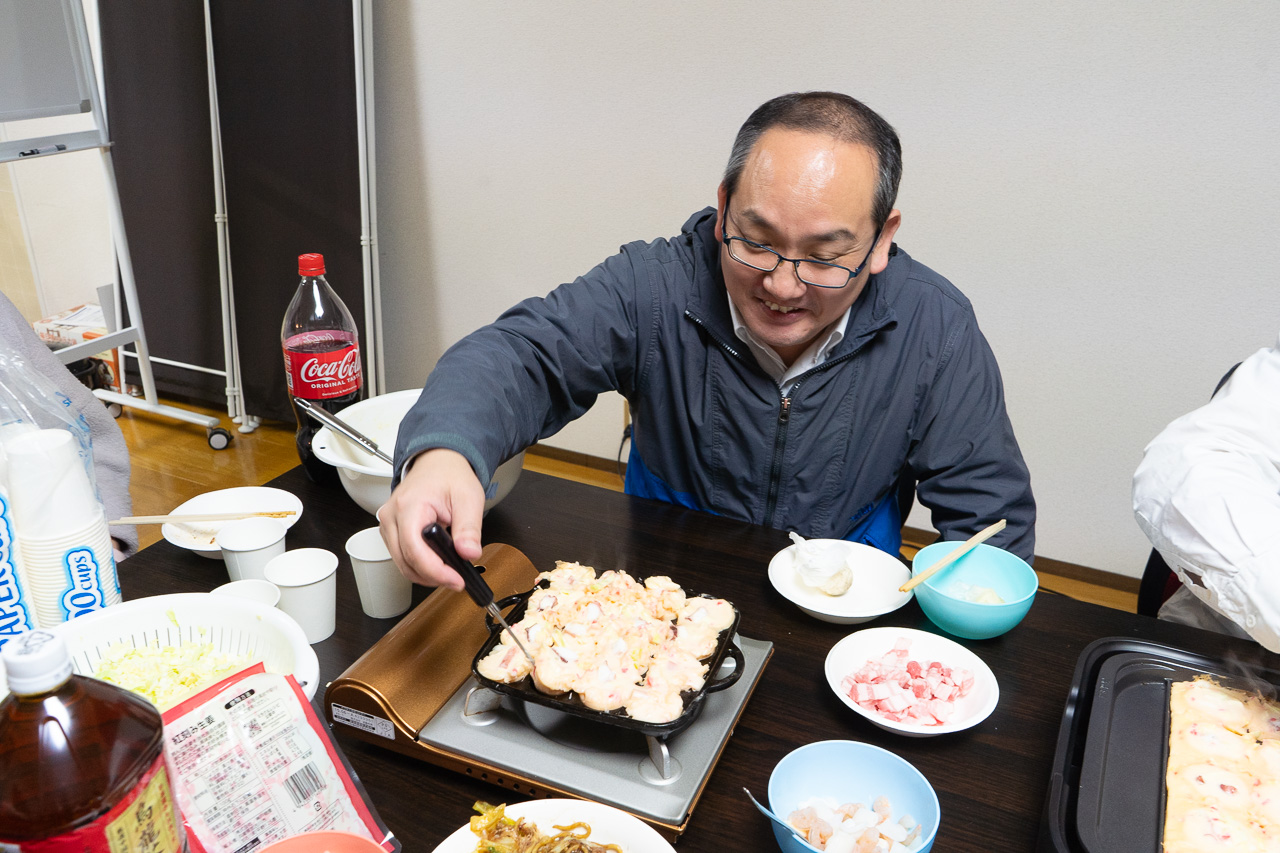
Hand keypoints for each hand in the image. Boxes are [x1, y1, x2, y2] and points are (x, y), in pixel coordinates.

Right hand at [378, 448, 484, 589]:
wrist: (438, 462)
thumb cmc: (450, 476)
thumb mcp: (468, 498)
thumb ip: (469, 528)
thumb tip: (468, 553)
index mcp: (409, 505)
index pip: (414, 549)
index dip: (435, 571)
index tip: (456, 579)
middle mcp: (391, 516)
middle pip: (405, 561)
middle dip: (433, 576)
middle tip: (458, 579)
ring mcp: (387, 524)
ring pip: (401, 563)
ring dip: (426, 573)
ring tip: (450, 570)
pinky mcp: (390, 531)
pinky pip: (401, 557)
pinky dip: (420, 565)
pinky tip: (437, 562)